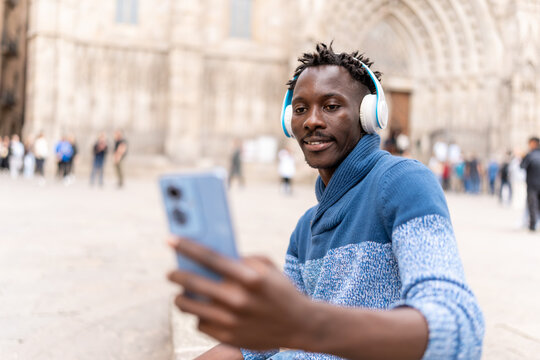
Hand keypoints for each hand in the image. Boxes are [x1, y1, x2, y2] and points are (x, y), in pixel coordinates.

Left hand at [167, 237, 312, 350]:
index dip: (186, 247)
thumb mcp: (267, 267)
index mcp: (249, 277)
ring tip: (182, 293)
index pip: (209, 258)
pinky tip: (203, 310)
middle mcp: (237, 299)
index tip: (169, 239)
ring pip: (188, 306)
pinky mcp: (227, 337)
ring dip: (181, 297)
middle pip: (192, 284)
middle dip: (176, 275)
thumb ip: (240, 259)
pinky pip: (199, 324)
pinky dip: (199, 316)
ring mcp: (231, 321)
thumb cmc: (281, 290)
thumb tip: (209, 255)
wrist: (300, 325)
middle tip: (171, 272)